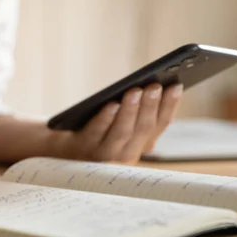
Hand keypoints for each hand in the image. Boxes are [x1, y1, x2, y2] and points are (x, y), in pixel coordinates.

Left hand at [52, 83, 182, 163]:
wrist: (60, 148)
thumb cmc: (96, 129)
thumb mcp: (120, 121)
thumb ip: (137, 109)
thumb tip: (153, 82)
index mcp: (141, 144)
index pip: (160, 124)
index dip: (169, 105)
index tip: (176, 85)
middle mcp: (127, 154)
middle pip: (143, 129)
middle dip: (150, 106)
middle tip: (155, 86)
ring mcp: (105, 154)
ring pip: (122, 133)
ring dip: (130, 111)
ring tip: (135, 90)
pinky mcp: (83, 149)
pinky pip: (96, 134)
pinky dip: (105, 120)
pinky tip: (110, 104)